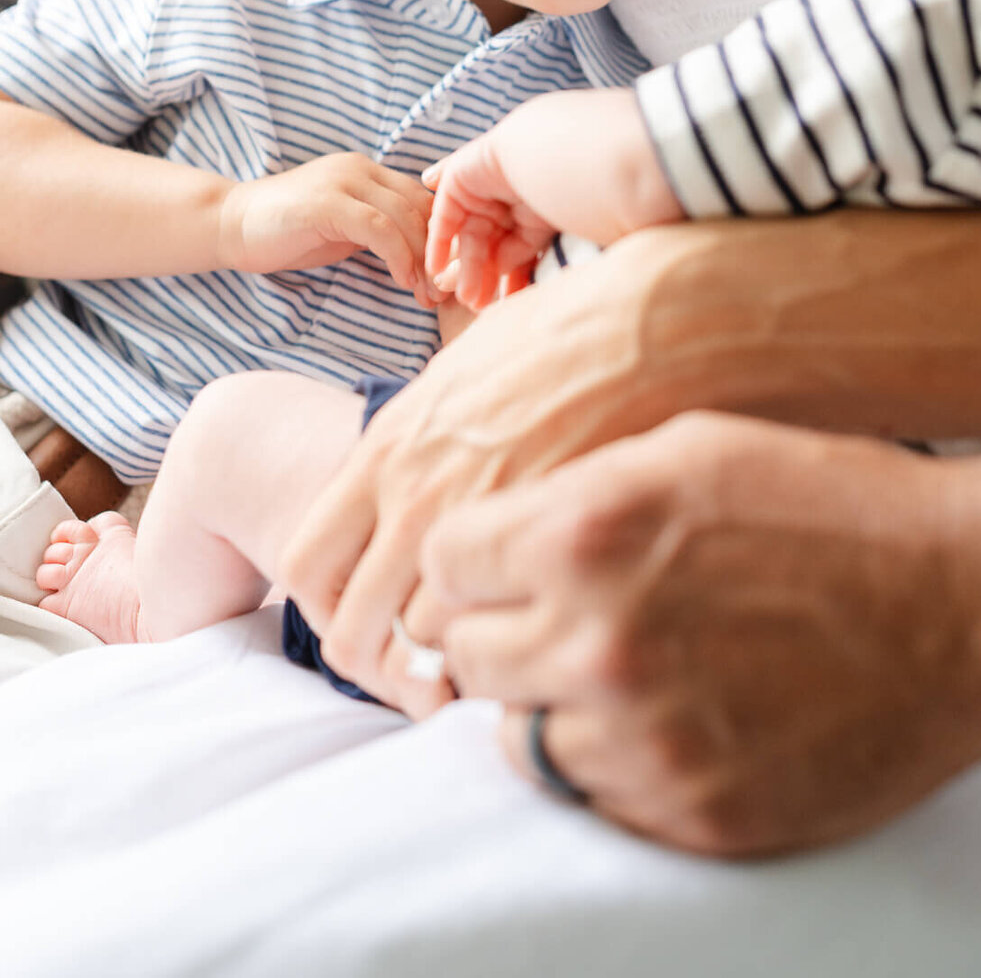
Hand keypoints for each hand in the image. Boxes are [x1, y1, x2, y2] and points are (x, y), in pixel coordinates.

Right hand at [218, 153, 440, 306]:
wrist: (231, 223)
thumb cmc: (288, 231)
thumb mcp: (344, 227)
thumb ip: (379, 230)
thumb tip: (424, 257)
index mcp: (368, 171)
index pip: (423, 198)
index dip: (443, 236)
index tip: (450, 273)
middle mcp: (361, 169)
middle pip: (422, 206)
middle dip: (440, 251)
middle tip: (447, 291)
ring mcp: (343, 181)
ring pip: (405, 217)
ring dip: (423, 261)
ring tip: (428, 295)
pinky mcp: (328, 202)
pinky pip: (380, 228)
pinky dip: (398, 257)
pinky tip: (403, 281)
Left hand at [278, 223, 699, 714]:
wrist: (652, 328)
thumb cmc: (565, 336)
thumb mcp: (462, 373)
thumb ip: (418, 443)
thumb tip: (406, 481)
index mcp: (386, 450)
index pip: (305, 566)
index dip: (330, 608)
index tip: (368, 621)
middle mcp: (414, 497)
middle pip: (354, 630)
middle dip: (383, 664)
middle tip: (426, 675)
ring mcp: (479, 532)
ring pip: (424, 649)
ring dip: (448, 666)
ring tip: (486, 664)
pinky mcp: (544, 559)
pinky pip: (497, 645)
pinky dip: (508, 663)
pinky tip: (537, 650)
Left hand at [406, 413, 980, 855]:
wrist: (968, 606)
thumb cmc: (834, 504)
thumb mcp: (692, 446)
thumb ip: (574, 491)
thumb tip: (494, 535)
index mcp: (585, 535)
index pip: (442, 566)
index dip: (473, 561)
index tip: (502, 565)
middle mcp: (597, 644)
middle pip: (466, 657)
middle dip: (498, 630)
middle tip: (553, 616)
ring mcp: (644, 741)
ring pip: (520, 739)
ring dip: (548, 704)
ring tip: (611, 670)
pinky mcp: (693, 813)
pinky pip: (595, 799)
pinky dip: (610, 762)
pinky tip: (665, 715)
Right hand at [424, 89, 680, 308]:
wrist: (676, 174)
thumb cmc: (589, 154)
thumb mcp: (516, 144)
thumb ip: (469, 167)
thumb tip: (435, 180)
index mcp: (517, 146)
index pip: (462, 188)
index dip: (443, 228)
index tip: (432, 268)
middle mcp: (540, 175)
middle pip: (488, 223)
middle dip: (469, 260)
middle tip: (465, 299)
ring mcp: (570, 208)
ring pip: (516, 246)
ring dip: (496, 276)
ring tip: (486, 307)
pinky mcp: (599, 239)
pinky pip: (551, 263)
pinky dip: (529, 283)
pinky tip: (516, 302)